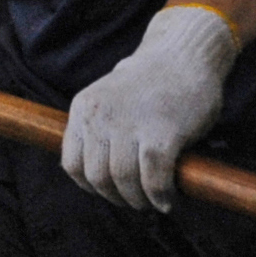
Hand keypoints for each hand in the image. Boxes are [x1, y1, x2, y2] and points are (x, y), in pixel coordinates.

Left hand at [60, 5, 236, 211]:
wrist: (184, 54)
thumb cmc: (150, 83)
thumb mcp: (108, 99)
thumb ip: (100, 129)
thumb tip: (100, 176)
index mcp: (83, 108)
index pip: (71, 164)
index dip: (89, 186)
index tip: (109, 191)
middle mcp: (100, 116)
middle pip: (97, 177)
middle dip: (116, 197)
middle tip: (135, 201)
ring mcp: (129, 124)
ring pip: (124, 182)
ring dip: (139, 201)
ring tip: (152, 202)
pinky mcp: (162, 134)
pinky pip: (154, 179)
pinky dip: (160, 196)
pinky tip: (167, 200)